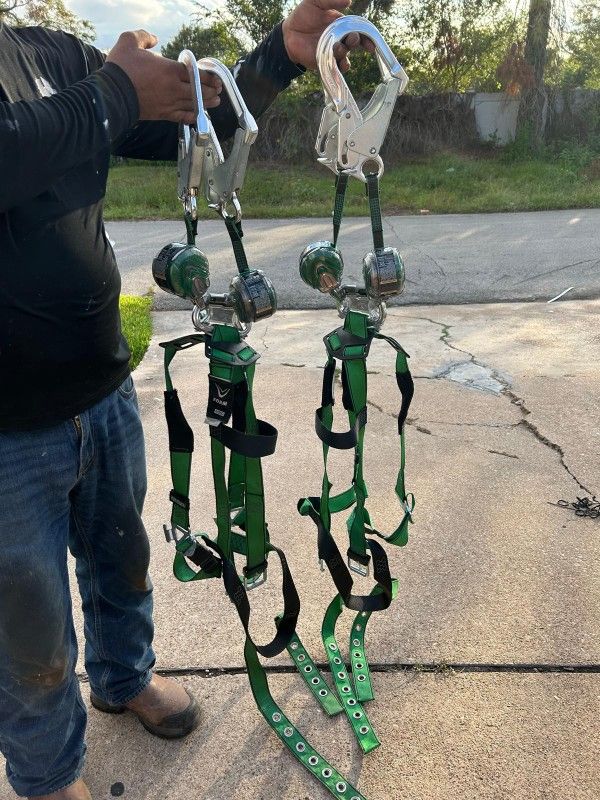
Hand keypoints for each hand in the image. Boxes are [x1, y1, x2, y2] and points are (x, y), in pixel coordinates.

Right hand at [106, 30, 221, 123]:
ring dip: (207, 104)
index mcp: (169, 70)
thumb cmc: (120, 68)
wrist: (111, 94)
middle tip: (218, 89)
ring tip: (216, 102)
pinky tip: (198, 115)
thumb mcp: (128, 41)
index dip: (207, 76)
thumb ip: (143, 37)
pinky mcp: (163, 115)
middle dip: (211, 90)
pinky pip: (183, 117)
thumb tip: (154, 39)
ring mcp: (169, 103)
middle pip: (199, 91)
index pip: (195, 74)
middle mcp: (173, 88)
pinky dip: (192, 116)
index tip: (215, 77)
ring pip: (194, 105)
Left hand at [282, 0, 374, 71]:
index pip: (358, 29)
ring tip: (338, 47)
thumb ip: (331, 0)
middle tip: (352, 39)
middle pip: (353, 42)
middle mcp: (340, 38)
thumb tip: (349, 1)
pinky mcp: (325, 61)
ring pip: (345, 55)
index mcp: (341, 24)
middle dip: (356, 41)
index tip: (370, 41)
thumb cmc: (303, 15)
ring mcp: (333, 51)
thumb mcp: (316, 2)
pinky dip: (340, 67)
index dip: (366, 35)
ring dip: (345, 52)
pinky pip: (336, 67)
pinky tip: (341, 64)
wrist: (288, 33)